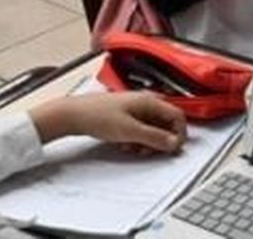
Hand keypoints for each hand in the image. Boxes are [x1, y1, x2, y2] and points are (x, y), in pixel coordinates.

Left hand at [30, 91, 186, 153]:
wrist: (73, 115)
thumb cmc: (97, 116)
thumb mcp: (130, 131)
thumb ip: (154, 137)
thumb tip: (173, 142)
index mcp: (150, 101)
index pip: (177, 116)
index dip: (179, 133)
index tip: (173, 147)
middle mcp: (145, 102)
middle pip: (166, 123)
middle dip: (161, 139)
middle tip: (152, 151)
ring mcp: (135, 108)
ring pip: (153, 127)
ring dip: (148, 141)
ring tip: (135, 148)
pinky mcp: (126, 115)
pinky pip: (141, 129)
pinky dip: (137, 139)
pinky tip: (126, 144)